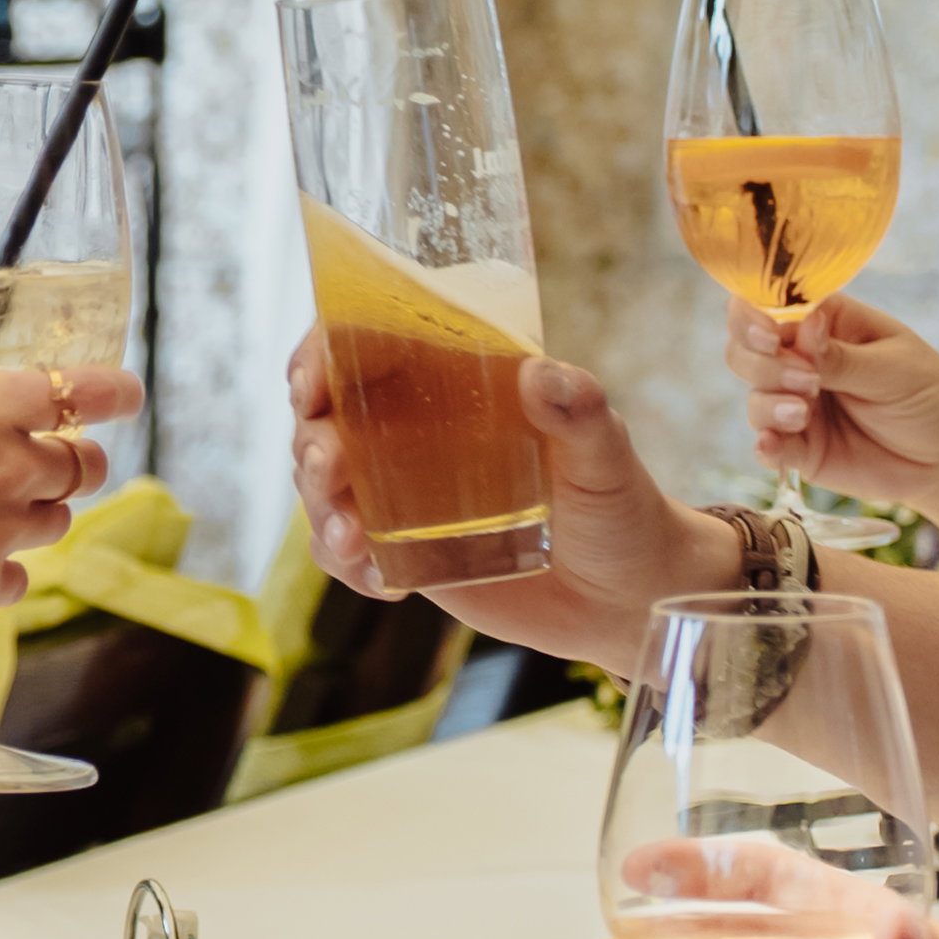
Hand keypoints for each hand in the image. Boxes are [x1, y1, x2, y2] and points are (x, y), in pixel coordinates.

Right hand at [0, 319, 141, 650]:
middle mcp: (6, 469)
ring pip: (58, 522)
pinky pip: (19, 577)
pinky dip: (7, 570)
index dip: (112, 391)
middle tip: (65, 459)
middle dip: (81, 461)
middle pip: (84, 465)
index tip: (128, 392)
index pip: (75, 392)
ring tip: (10, 511)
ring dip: (44, 513)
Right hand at [286, 331, 743, 662]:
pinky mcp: (403, 546)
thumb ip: (581, 413)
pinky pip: (346, 550)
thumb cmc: (623, 509)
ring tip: (349, 541)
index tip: (310, 382)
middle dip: (311, 442)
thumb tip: (543, 373)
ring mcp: (404, 490)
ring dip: (319, 508)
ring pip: (323, 485)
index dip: (322, 352)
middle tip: (327, 471)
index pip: (367, 342)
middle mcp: (418, 429)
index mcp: (458, 381)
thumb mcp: (608, 458)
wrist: (628, 596)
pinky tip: (385, 584)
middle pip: (329, 417)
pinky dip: (346, 564)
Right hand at [725, 292, 938, 514]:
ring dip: (769, 403)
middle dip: (762, 363)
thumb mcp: (893, 368)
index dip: (754, 315)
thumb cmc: (931, 394)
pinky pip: (766, 444)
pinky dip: (764, 444)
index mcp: (824, 323)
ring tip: (803, 412)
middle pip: (745, 349)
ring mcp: (796, 403)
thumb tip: (802, 327)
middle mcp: (801, 360)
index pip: (769, 306)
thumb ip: (841, 356)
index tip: (769, 334)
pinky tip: (773, 446)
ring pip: (752, 396)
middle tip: (807, 380)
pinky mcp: (799, 446)